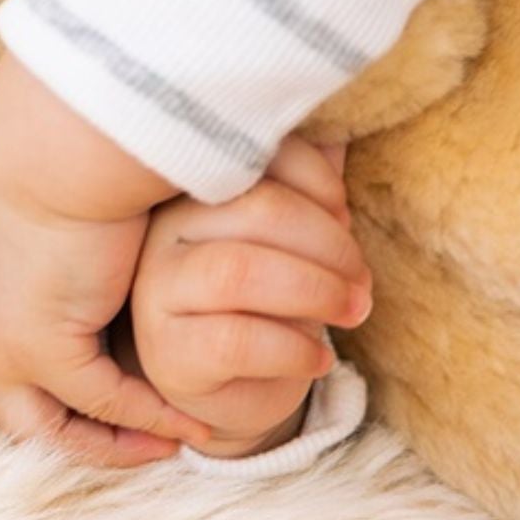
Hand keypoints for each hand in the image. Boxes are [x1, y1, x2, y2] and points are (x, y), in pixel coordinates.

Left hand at [0, 51, 213, 466]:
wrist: (63, 136)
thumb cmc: (74, 150)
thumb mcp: (62, 206)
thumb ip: (76, 240)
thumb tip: (112, 239)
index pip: (11, 367)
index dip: (68, 392)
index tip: (129, 387)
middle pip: (22, 411)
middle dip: (90, 433)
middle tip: (153, 436)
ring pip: (49, 427)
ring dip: (116, 441)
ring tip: (177, 436)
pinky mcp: (35, 347)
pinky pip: (101, 404)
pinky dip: (149, 416)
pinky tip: (193, 416)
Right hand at [121, 135, 370, 457]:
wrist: (228, 388)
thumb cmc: (263, 301)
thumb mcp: (288, 243)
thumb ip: (306, 191)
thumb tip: (341, 130)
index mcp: (193, 189)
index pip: (257, 156)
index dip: (319, 182)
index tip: (346, 217)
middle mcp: (163, 231)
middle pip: (257, 210)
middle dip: (330, 245)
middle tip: (362, 280)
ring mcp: (157, 291)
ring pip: (240, 272)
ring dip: (317, 291)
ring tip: (352, 312)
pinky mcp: (168, 353)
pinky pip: (236, 341)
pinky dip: (294, 349)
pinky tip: (319, 359)